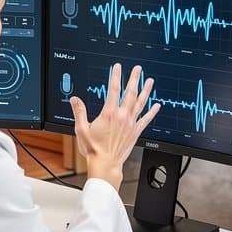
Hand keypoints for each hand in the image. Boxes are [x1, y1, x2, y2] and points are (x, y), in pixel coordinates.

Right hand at [69, 63, 160, 188]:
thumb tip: (75, 100)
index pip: (114, 90)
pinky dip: (152, 112)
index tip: (118, 67)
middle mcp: (122, 117)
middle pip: (130, 93)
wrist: (106, 164)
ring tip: (150, 81)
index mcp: (109, 114)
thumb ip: (79, 112)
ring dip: (145, 91)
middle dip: (134, 79)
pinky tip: (157, 106)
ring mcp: (130, 124)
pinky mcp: (135, 132)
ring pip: (140, 103)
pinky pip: (146, 119)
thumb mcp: (82, 129)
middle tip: (138, 69)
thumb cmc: (94, 149)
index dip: (116, 76)